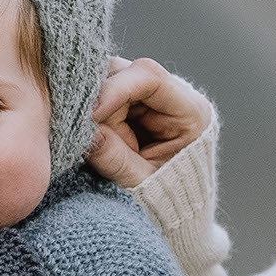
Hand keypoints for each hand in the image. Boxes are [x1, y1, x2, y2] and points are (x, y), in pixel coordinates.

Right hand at [87, 55, 211, 188]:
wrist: (172, 204)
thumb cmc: (163, 195)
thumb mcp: (140, 181)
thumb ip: (116, 159)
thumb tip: (85, 134)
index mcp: (190, 110)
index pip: (149, 77)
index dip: (114, 90)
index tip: (90, 114)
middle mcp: (172, 92)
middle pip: (124, 71)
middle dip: (98, 99)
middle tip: (86, 133)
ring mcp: (149, 94)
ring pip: (107, 78)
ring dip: (91, 105)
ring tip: (91, 136)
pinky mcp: (130, 99)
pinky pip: (100, 91)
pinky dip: (88, 108)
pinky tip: (86, 126)